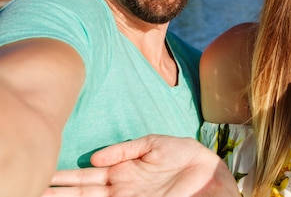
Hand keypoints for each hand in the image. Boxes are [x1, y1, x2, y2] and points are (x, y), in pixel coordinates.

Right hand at [43, 134, 238, 196]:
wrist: (208, 171)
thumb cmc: (184, 156)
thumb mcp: (153, 144)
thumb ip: (125, 148)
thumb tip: (94, 157)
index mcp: (122, 171)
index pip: (87, 176)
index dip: (66, 177)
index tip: (45, 175)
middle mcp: (120, 189)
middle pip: (83, 192)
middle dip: (59, 191)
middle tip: (36, 188)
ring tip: (45, 195)